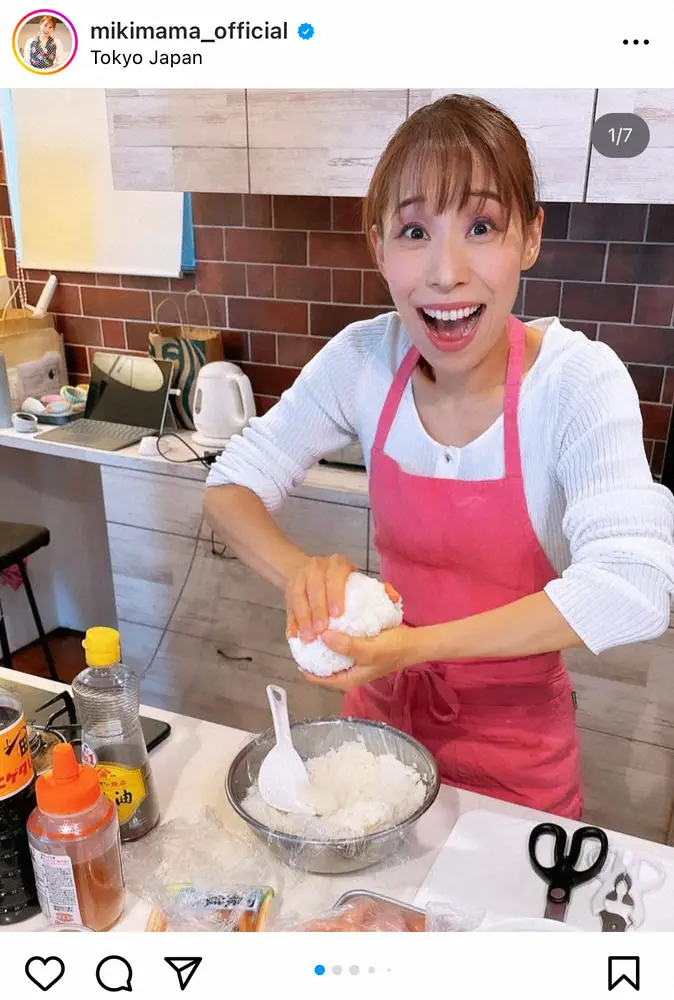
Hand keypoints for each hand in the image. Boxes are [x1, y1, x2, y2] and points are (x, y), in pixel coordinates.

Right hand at [285, 556, 399, 644]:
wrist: (313, 571)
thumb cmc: (344, 581)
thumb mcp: (360, 581)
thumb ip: (378, 590)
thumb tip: (393, 597)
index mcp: (337, 563)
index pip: (335, 576)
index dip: (335, 595)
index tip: (337, 615)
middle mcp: (316, 566)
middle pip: (314, 587)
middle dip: (317, 610)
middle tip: (321, 631)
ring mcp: (299, 576)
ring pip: (298, 596)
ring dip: (302, 618)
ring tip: (308, 638)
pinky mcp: (288, 589)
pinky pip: (288, 606)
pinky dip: (290, 622)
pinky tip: (294, 637)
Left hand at [302, 623, 415, 691]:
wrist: (413, 643)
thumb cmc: (392, 649)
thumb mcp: (369, 650)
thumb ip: (346, 646)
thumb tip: (323, 637)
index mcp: (347, 680)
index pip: (317, 678)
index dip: (304, 664)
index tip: (296, 645)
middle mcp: (347, 673)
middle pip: (321, 666)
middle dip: (311, 652)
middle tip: (301, 632)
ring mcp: (352, 661)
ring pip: (329, 654)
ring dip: (321, 642)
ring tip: (310, 626)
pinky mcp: (357, 650)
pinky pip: (339, 645)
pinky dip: (333, 636)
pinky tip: (327, 622)